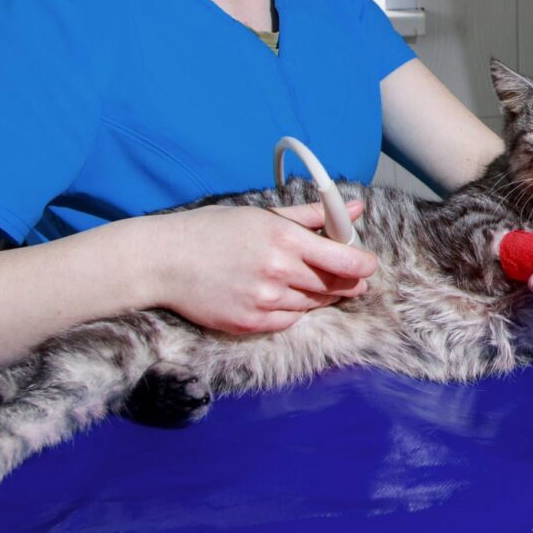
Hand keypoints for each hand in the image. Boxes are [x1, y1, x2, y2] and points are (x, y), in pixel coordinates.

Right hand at [147, 201, 376, 333]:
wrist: (164, 261)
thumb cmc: (211, 231)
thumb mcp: (262, 215)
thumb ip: (312, 215)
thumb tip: (353, 208)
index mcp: (284, 239)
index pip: (345, 259)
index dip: (364, 264)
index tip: (368, 264)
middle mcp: (278, 272)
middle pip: (333, 285)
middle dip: (346, 281)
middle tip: (346, 276)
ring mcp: (264, 301)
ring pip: (313, 304)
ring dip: (319, 294)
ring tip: (303, 279)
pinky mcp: (250, 323)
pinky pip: (289, 320)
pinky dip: (294, 309)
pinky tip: (283, 295)